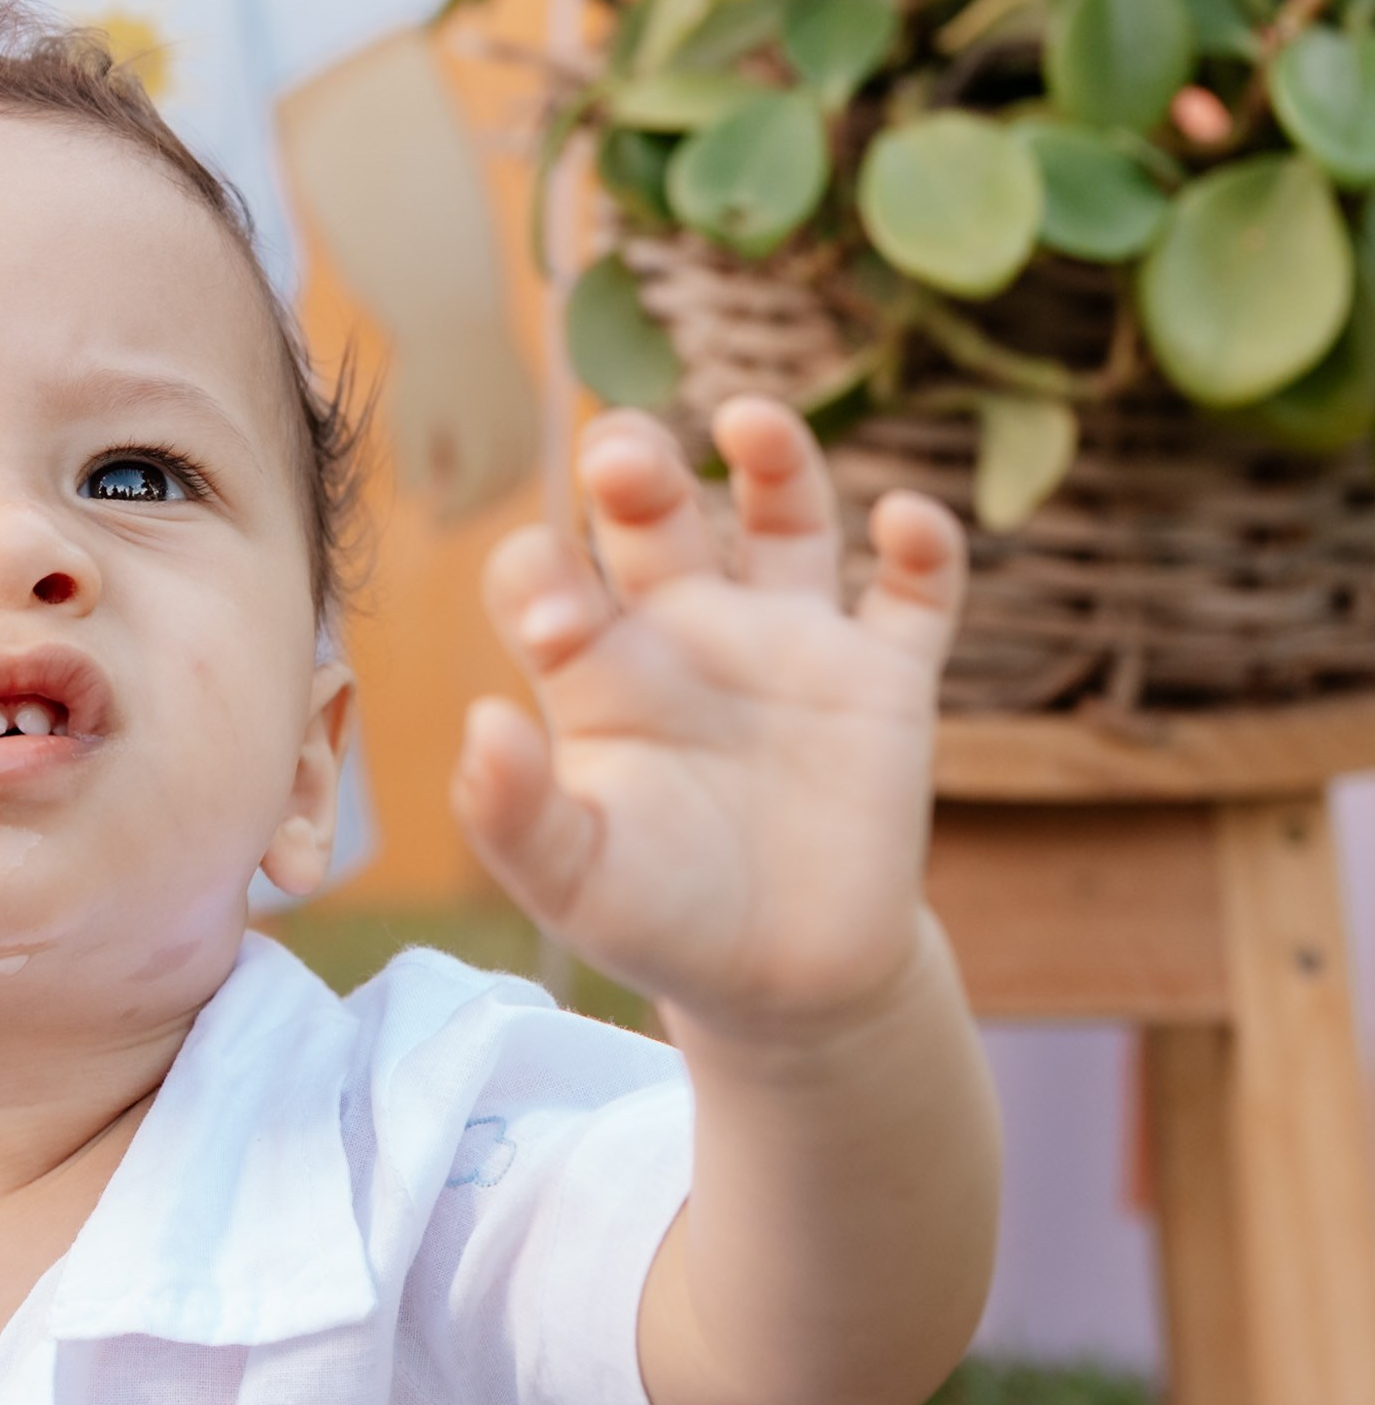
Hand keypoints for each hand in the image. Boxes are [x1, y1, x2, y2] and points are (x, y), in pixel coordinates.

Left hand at [385, 321, 540, 524]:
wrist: (457, 320)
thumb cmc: (424, 376)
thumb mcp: (405, 421)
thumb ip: (412, 466)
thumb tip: (427, 502)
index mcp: (484, 425)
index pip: (472, 488)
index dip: (450, 513)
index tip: (430, 523)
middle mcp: (517, 425)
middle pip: (496, 488)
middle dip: (468, 506)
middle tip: (441, 515)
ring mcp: (534, 421)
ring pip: (514, 479)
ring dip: (485, 492)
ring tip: (453, 480)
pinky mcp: (539, 419)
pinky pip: (524, 463)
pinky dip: (502, 474)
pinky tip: (475, 468)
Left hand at [450, 397, 967, 1036]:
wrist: (783, 983)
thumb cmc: (658, 918)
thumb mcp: (572, 880)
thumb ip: (512, 813)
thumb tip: (479, 726)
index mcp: (595, 667)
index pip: (546, 572)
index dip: (540, 573)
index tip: (558, 625)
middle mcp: (685, 631)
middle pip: (652, 510)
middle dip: (634, 466)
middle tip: (621, 460)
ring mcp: (788, 645)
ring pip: (783, 517)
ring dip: (774, 457)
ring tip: (748, 421)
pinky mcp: (884, 682)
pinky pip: (916, 593)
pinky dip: (925, 548)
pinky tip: (905, 524)